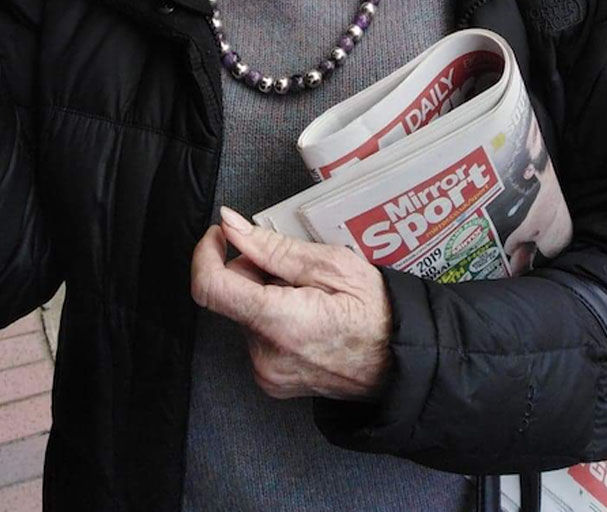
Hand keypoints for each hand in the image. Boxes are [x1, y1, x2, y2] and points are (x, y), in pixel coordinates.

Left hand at [191, 207, 391, 400]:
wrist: (400, 362)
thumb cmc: (376, 312)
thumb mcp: (331, 264)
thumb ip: (272, 247)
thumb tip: (231, 226)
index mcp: (279, 323)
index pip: (210, 286)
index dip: (207, 252)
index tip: (222, 235)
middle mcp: (265, 354)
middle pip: (231, 296)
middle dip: (253, 271)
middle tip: (295, 269)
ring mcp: (267, 372)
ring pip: (244, 313)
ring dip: (264, 294)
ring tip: (309, 295)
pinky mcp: (270, 380)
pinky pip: (256, 334)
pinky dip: (271, 317)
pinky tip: (305, 315)